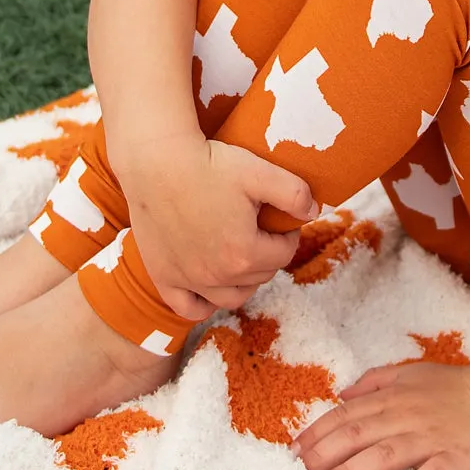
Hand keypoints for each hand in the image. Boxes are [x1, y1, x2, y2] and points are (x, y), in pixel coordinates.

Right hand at [121, 136, 315, 320]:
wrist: (155, 161)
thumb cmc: (208, 163)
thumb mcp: (259, 172)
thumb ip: (294, 193)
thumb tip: (313, 212)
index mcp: (245, 253)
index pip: (283, 254)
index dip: (287, 235)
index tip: (281, 220)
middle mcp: (218, 276)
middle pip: (259, 276)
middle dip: (266, 255)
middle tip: (260, 230)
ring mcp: (189, 280)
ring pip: (230, 297)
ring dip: (243, 281)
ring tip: (241, 256)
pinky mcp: (163, 278)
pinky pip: (189, 308)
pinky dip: (203, 303)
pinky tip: (209, 286)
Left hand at [293, 360, 469, 469]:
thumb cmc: (455, 387)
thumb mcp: (412, 372)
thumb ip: (376, 381)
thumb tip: (342, 393)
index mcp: (394, 397)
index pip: (347, 414)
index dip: (318, 432)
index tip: (294, 451)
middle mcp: (407, 415)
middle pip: (359, 433)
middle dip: (325, 453)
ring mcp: (431, 437)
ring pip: (386, 454)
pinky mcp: (456, 458)